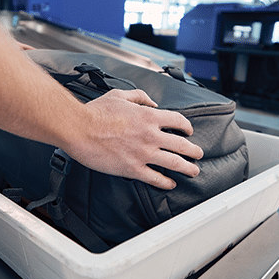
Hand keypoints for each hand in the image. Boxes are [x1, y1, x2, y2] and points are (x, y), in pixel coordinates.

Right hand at [62, 89, 203, 189]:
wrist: (78, 129)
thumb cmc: (95, 112)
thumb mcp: (120, 95)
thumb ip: (139, 96)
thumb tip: (151, 102)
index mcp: (149, 116)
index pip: (178, 121)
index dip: (187, 127)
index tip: (189, 131)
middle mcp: (150, 135)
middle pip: (182, 145)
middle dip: (194, 151)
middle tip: (199, 154)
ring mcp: (144, 153)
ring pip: (174, 163)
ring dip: (188, 168)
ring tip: (194, 171)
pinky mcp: (133, 168)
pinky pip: (155, 178)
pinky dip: (166, 182)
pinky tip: (171, 183)